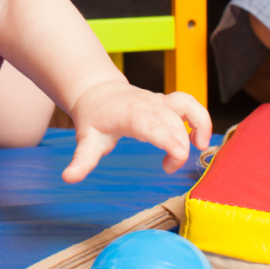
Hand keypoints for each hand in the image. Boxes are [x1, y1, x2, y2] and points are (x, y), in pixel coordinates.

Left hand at [62, 81, 211, 182]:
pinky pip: (189, 104)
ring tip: (200, 146)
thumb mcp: (85, 138)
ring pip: (186, 105)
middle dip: (179, 144)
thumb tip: (68, 178)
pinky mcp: (166, 102)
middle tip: (168, 168)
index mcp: (129, 113)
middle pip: (172, 121)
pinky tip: (199, 140)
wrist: (97, 91)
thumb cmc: (93, 117)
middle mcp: (148, 104)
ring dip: (199, 123)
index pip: (151, 124)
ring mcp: (159, 101)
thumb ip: (82, 160)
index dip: (167, 138)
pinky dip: (200, 118)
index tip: (179, 154)